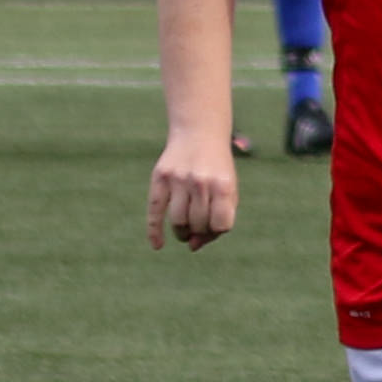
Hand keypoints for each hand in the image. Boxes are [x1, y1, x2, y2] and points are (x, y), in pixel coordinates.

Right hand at [147, 132, 237, 250]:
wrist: (199, 134)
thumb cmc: (217, 170)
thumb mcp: (227, 190)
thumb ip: (218, 218)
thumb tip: (193, 247)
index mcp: (224, 186)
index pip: (220, 224)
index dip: (217, 231)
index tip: (214, 226)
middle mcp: (201, 182)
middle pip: (198, 224)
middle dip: (198, 232)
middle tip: (198, 227)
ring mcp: (179, 179)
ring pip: (178, 221)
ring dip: (182, 232)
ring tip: (185, 231)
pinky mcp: (160, 177)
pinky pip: (154, 210)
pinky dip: (154, 231)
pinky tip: (157, 245)